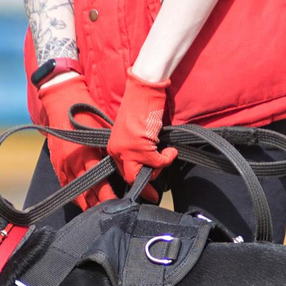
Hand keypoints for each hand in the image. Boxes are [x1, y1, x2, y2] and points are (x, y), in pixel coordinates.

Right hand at [31, 68, 109, 203]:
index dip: (110, 197)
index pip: (100, 184)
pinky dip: (77, 198)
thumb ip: (112, 151)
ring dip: (90, 205)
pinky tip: (86, 204)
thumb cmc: (86, 116)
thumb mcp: (103, 133)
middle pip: (89, 194)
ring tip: (102, 214)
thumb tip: (128, 166)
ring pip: (78, 195)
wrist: (61, 103)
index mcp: (87, 156)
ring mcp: (63, 167)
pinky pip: (67, 188)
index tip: (122, 204)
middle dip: (102, 205)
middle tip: (116, 213)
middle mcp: (74, 165)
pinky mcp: (57, 166)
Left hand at [106, 73, 176, 190]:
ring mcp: (128, 150)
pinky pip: (158, 163)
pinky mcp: (141, 147)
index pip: (122, 173)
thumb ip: (136, 150)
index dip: (136, 182)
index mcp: (114, 148)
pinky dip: (168, 158)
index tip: (147, 191)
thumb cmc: (141, 108)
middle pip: (131, 178)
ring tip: (165, 155)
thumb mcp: (133, 133)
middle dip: (146, 186)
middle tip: (156, 194)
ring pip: (145, 173)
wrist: (143, 91)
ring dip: (159, 168)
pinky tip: (171, 150)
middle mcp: (118, 150)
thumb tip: (148, 168)